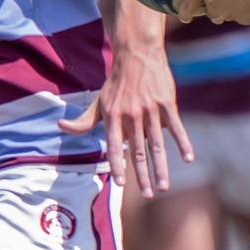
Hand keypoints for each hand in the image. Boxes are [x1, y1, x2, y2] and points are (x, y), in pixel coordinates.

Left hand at [61, 44, 192, 199]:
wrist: (137, 55)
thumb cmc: (116, 83)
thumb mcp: (98, 101)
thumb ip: (83, 120)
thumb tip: (61, 127)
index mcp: (114, 117)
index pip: (115, 146)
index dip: (117, 165)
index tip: (120, 183)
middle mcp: (132, 115)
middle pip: (138, 151)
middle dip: (143, 175)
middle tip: (147, 195)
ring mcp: (151, 110)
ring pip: (157, 144)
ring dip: (161, 167)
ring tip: (163, 187)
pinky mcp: (167, 104)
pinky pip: (176, 128)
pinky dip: (183, 143)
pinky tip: (188, 158)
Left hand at [175, 0, 249, 24]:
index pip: (187, 5)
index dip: (183, 10)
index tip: (181, 15)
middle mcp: (215, 3)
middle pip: (207, 11)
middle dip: (209, 6)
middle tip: (213, 0)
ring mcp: (232, 12)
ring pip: (224, 16)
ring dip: (226, 10)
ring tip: (233, 1)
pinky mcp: (248, 17)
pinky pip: (244, 16)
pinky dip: (246, 11)